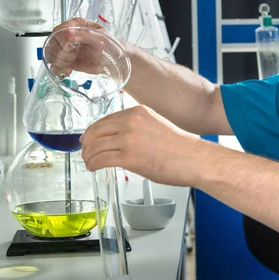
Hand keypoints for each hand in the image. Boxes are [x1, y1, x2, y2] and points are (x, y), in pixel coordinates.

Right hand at [45, 18, 120, 75]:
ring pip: (52, 54)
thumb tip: (68, 32)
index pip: (59, 30)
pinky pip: (55, 64)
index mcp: (77, 25)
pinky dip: (59, 69)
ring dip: (60, 61)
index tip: (72, 47)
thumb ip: (85, 34)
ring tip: (71, 63)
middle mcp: (70, 35)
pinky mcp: (68, 60)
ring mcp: (68, 48)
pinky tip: (68, 70)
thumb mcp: (102, 38)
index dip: (62, 40)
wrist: (116, 61)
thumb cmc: (112, 46)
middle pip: (53, 43)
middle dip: (61, 52)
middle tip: (73, 56)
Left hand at [81, 105, 203, 186]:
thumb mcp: (155, 125)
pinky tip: (93, 167)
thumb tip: (119, 138)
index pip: (105, 119)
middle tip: (85, 151)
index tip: (89, 138)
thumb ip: (137, 127)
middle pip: (96, 130)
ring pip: (95, 146)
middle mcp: (130, 121)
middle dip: (87, 143)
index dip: (93, 130)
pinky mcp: (128, 157)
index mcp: (137, 112)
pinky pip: (101, 159)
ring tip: (89, 162)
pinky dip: (93, 164)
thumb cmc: (180, 147)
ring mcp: (128, 138)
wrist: (193, 159)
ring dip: (88, 156)